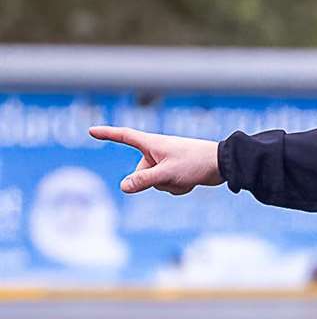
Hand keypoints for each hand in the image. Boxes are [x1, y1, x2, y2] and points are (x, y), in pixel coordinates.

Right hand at [88, 126, 222, 195]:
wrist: (223, 164)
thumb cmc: (195, 163)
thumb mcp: (167, 174)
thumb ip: (144, 181)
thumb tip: (123, 187)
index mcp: (152, 144)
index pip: (124, 137)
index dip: (108, 134)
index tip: (92, 131)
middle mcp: (157, 151)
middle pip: (140, 173)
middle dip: (155, 180)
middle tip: (176, 175)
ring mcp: (166, 162)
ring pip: (155, 182)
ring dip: (169, 185)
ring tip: (186, 176)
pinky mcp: (176, 171)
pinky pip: (167, 185)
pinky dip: (177, 187)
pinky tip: (191, 182)